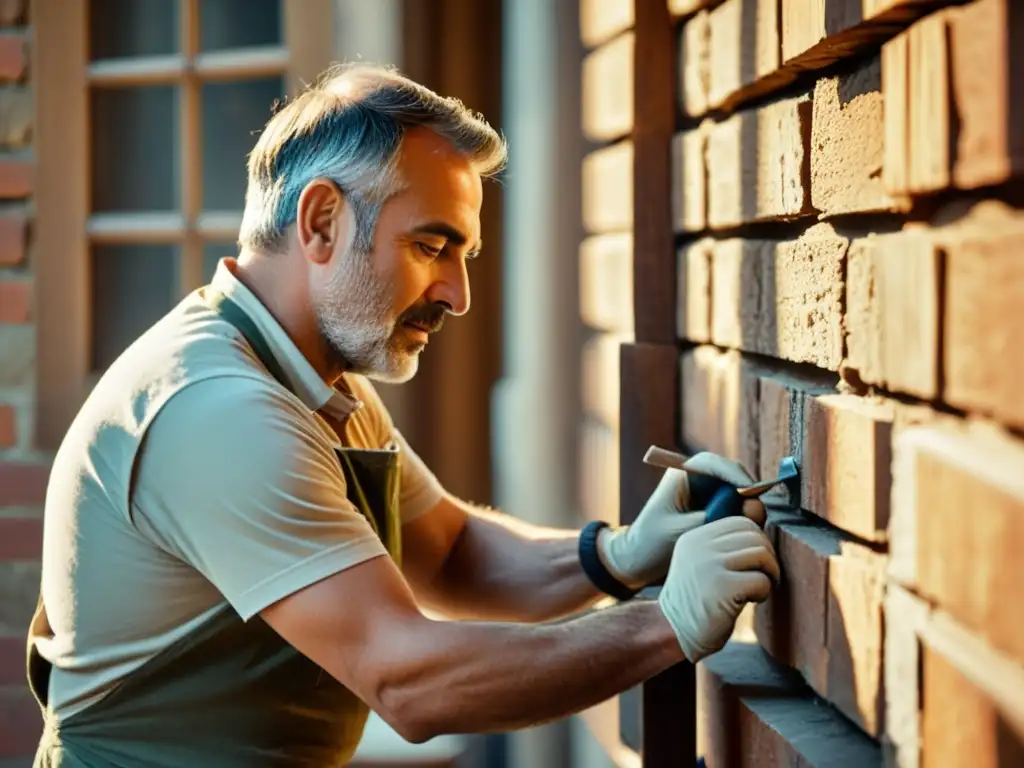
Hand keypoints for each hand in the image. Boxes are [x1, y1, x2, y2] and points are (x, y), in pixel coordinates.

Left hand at [597, 452, 766, 587]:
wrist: (638, 560)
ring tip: (751, 527)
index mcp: (681, 475)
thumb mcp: (683, 531)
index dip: (735, 475)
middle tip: (756, 516)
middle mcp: (696, 480)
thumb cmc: (653, 543)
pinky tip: (744, 534)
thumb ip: (717, 517)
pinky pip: (734, 508)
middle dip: (747, 493)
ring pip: (737, 493)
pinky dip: (742, 518)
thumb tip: (753, 507)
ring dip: (747, 508)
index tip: (750, 493)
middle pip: (731, 476)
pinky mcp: (711, 510)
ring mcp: (705, 494)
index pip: (713, 464)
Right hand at [656, 516, 778, 662]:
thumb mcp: (703, 563)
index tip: (753, 564)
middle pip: (754, 536)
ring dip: (768, 574)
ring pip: (761, 554)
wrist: (673, 631)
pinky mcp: (723, 588)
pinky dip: (764, 592)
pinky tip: (750, 601)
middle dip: (767, 557)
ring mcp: (710, 565)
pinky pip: (761, 580)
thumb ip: (726, 545)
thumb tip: (762, 522)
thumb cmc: (697, 599)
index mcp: (696, 537)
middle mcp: (701, 546)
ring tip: (756, 588)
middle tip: (761, 577)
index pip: (740, 523)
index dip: (756, 541)